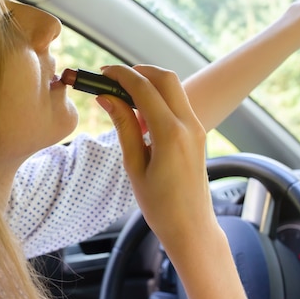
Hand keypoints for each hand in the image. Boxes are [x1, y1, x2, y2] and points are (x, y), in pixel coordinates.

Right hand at [96, 65, 216, 240]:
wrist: (191, 227)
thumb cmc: (160, 205)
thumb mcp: (134, 165)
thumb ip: (123, 126)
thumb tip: (106, 98)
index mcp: (170, 134)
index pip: (143, 88)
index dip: (120, 75)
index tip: (101, 73)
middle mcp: (188, 125)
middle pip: (165, 78)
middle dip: (138, 71)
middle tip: (113, 79)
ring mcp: (196, 128)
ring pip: (173, 88)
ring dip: (149, 84)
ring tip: (123, 100)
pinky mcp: (198, 133)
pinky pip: (178, 103)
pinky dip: (158, 98)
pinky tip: (140, 116)